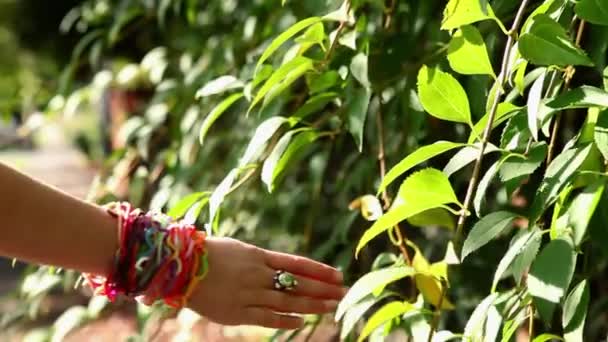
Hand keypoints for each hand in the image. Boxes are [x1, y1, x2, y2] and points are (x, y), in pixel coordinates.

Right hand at [187, 237, 345, 329]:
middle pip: (298, 284)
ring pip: (287, 301)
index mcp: (259, 256)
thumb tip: (286, 269)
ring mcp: (248, 294)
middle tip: (342, 292)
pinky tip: (301, 321)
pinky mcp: (237, 312)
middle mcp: (258, 275)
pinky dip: (286, 320)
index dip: (320, 270)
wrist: (180, 267)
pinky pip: (267, 317)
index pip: (298, 264)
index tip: (339, 274)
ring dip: (311, 305)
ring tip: (330, 307)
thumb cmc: (210, 254)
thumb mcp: (241, 250)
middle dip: (323, 289)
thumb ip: (263, 261)